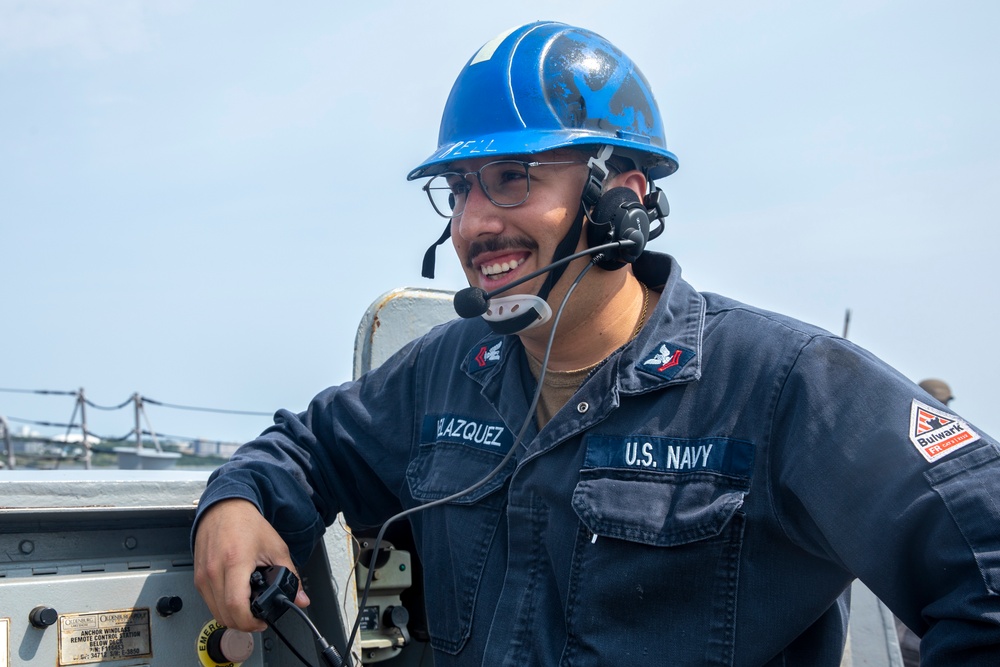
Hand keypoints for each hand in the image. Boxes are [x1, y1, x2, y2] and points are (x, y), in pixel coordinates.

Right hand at [193, 498, 310, 630]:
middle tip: (258, 619)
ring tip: (248, 611)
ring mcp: (203, 575)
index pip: (237, 605)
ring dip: (232, 618)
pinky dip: (222, 607)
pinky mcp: (198, 577)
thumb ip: (290, 576)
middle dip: (243, 623)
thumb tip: (300, 599)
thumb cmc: (247, 524)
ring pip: (215, 612)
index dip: (250, 621)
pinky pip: (209, 602)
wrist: (225, 508)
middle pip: (225, 614)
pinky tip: (236, 600)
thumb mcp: (276, 548)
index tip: (262, 622)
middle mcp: (214, 571)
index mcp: (235, 562)